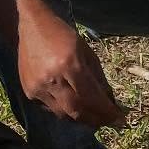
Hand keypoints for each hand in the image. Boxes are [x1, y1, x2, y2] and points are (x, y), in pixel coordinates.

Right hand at [16, 3, 122, 129]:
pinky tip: (73, 106)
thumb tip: (109, 101)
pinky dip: (65, 111)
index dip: (107, 112)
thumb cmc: (62, 35)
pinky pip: (51, 109)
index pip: (92, 97)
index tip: (120, 119)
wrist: (29, 26)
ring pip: (63, 114)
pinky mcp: (28, 91)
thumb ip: (98, 78)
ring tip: (93, 116)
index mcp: (69, 65)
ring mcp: (38, 87)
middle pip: (77, 112)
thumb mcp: (87, 52)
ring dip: (81, 118)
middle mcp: (52, 79)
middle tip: (108, 122)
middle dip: (96, 120)